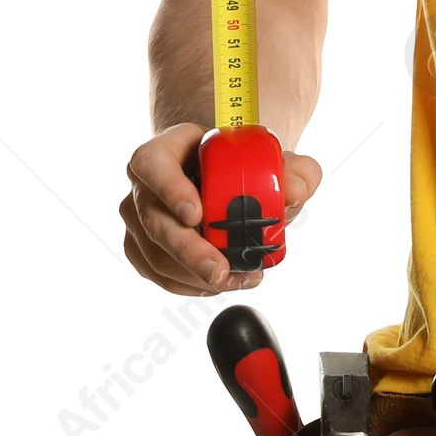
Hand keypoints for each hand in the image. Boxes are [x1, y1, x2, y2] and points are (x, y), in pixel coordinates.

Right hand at [120, 122, 322, 293]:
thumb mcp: (272, 159)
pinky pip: (159, 274)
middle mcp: (145, 185)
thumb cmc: (240, 166)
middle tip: (219, 270)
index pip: (153, 163)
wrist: (223, 177)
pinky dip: (190, 285)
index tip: (196, 214)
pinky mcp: (142, 249)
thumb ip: (295, 170)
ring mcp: (139, 219)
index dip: (170, 190)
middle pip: (153, 220)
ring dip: (194, 275)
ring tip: (238, 278)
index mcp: (167, 150)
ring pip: (155, 255)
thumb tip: (296, 193)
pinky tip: (222, 282)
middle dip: (188, 251)